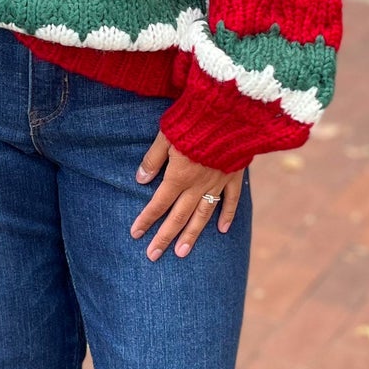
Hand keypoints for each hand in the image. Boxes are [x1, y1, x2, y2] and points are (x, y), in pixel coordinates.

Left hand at [131, 131, 243, 260]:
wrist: (229, 113)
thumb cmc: (193, 119)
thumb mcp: (165, 135)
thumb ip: (153, 159)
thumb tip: (140, 180)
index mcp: (178, 175)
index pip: (158, 203)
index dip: (146, 219)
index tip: (135, 234)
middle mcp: (197, 184)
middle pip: (178, 216)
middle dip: (164, 237)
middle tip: (153, 255)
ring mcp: (217, 182)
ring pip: (202, 215)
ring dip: (191, 235)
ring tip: (182, 252)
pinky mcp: (233, 175)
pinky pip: (231, 200)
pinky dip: (226, 215)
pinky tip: (222, 230)